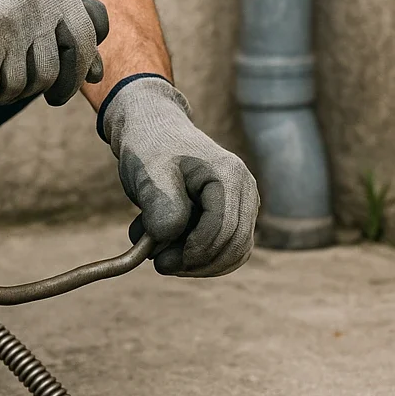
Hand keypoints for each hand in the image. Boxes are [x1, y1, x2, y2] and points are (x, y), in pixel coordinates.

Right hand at [0, 0, 107, 107]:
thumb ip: (63, 27)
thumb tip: (99, 73)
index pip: (88, 40)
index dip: (77, 69)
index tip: (58, 87)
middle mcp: (37, 2)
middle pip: (53, 72)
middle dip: (35, 89)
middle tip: (12, 87)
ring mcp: (9, 23)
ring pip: (20, 87)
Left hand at [101, 75, 258, 275]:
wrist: (153, 131)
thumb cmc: (150, 148)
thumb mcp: (149, 172)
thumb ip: (162, 205)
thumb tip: (171, 237)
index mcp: (229, 175)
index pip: (224, 228)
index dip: (195, 252)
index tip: (161, 262)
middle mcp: (245, 189)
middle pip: (235, 245)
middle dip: (197, 262)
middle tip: (160, 263)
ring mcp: (243, 202)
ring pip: (235, 253)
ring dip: (199, 264)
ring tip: (161, 253)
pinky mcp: (234, 214)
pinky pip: (228, 249)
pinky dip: (202, 259)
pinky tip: (171, 250)